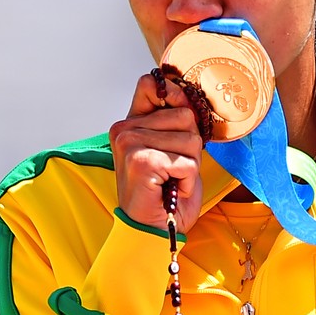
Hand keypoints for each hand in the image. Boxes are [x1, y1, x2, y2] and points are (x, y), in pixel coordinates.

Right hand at [109, 73, 203, 233]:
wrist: (151, 231)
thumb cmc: (164, 193)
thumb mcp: (171, 148)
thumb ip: (174, 119)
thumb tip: (187, 95)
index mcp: (129, 123)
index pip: (151, 84)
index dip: (175, 97)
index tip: (179, 126)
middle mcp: (124, 130)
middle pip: (185, 115)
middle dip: (190, 146)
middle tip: (173, 168)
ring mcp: (130, 144)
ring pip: (191, 139)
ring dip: (190, 165)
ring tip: (172, 180)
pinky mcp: (141, 161)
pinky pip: (188, 163)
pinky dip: (188, 180)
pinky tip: (172, 189)